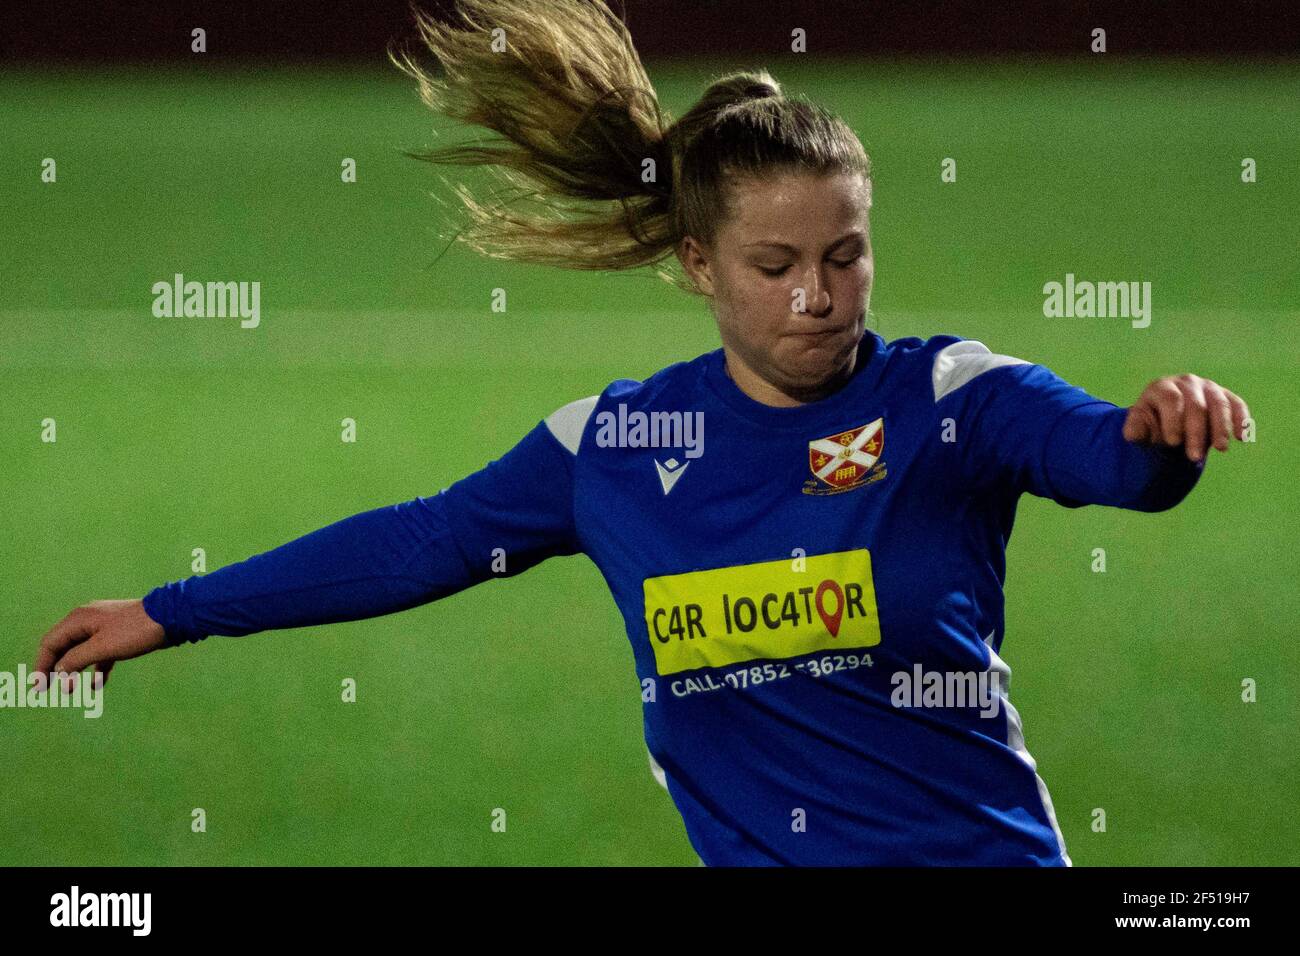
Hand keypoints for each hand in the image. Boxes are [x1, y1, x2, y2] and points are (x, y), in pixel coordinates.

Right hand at [33, 599, 167, 693]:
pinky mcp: (119, 635)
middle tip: (49, 691)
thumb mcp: (102, 648)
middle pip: (63, 647)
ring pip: (82, 652)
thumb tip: (58, 670)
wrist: (172, 618)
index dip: (41, 665)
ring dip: (75, 671)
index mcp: (78, 619)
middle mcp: (87, 621)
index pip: (50, 643)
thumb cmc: (135, 631)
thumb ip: (76, 659)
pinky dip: (97, 668)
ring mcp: (103, 627)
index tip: (37, 686)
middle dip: (57, 669)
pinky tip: (98, 684)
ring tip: (72, 691)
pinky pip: (100, 654)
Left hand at [1122, 374, 1249, 462]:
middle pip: (1196, 405)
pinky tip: (1242, 437)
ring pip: (1218, 404)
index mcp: (1162, 387)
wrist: (1168, 419)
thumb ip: (1135, 430)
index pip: (1171, 400)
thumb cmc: (1152, 423)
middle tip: (1194, 457)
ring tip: (1220, 449)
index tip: (1172, 442)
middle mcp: (1186, 382)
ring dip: (1221, 428)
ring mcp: (1208, 387)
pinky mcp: (1225, 396)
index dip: (1173, 421)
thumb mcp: (1139, 427)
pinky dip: (1241, 419)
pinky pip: (1236, 404)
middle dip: (1196, 432)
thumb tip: (1133, 436)